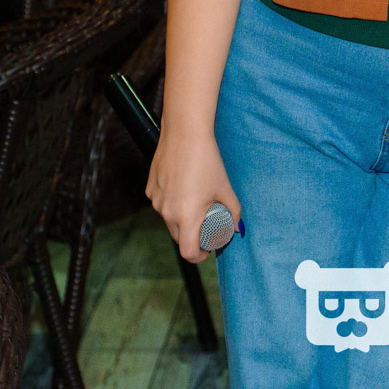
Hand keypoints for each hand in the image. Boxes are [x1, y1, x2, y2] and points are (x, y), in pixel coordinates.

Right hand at [146, 129, 241, 263]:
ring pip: (169, 220)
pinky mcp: (150, 189)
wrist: (184, 133)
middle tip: (206, 225)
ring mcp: (156, 201)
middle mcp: (167, 213)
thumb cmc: (207, 161)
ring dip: (181, 218)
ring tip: (195, 201)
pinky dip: (171, 202)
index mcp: (186, 217)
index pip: (188, 252)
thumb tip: (238, 227)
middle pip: (179, 237)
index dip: (199, 255)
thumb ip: (233, 211)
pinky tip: (182, 187)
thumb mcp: (224, 187)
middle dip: (192, 236)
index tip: (207, 249)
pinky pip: (161, 204)